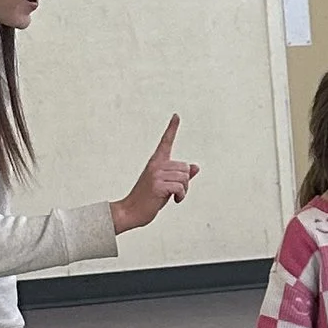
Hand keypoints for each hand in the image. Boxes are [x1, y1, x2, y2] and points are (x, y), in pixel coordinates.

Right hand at [111, 115, 197, 233]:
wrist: (131, 211)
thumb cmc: (149, 199)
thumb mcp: (166, 185)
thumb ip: (181, 176)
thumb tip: (196, 167)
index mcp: (156, 162)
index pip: (166, 142)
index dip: (172, 128)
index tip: (176, 115)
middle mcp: (156, 165)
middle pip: (185, 167)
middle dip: (185, 182)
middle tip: (175, 192)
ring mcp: (156, 174)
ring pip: (184, 177)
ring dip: (183, 190)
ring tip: (172, 196)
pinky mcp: (158, 185)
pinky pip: (180, 187)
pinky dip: (181, 196)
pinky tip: (174, 200)